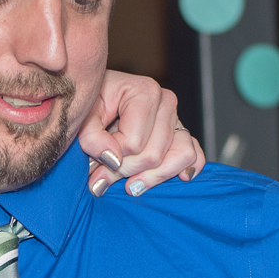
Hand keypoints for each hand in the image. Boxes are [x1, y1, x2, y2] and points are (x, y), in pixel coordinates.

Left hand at [78, 71, 204, 196]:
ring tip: (130, 185)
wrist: (99, 101)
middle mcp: (166, 103)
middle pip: (154, 155)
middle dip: (125, 171)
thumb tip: (113, 159)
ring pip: (179, 157)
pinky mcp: (182, 135)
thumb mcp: (83, 118)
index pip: (134, 142)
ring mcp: (177, 119)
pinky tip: (174, 179)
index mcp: (144, 92)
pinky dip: (184, 169)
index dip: (111, 158)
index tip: (93, 160)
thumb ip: (92, 138)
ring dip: (152, 177)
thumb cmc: (92, 106)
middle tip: (101, 177)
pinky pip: (195, 156)